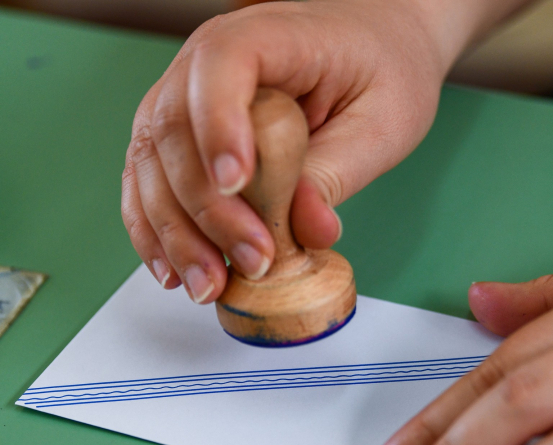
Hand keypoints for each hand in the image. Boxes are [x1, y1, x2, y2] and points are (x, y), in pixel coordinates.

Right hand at [121, 0, 447, 302]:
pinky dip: (158, 228)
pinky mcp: (185, 136)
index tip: (236, 184)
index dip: (219, 124)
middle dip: (206, 208)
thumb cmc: (383, 67)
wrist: (378, 45)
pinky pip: (151, 182)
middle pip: (175, 127)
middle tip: (252, 260)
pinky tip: (177, 269)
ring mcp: (188, 97)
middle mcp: (209, 60)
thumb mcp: (384, 120)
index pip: (223, 65)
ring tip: (209, 283)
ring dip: (175, 232)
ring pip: (151, 163)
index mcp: (268, 35)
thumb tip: (307, 229)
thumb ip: (338, 172)